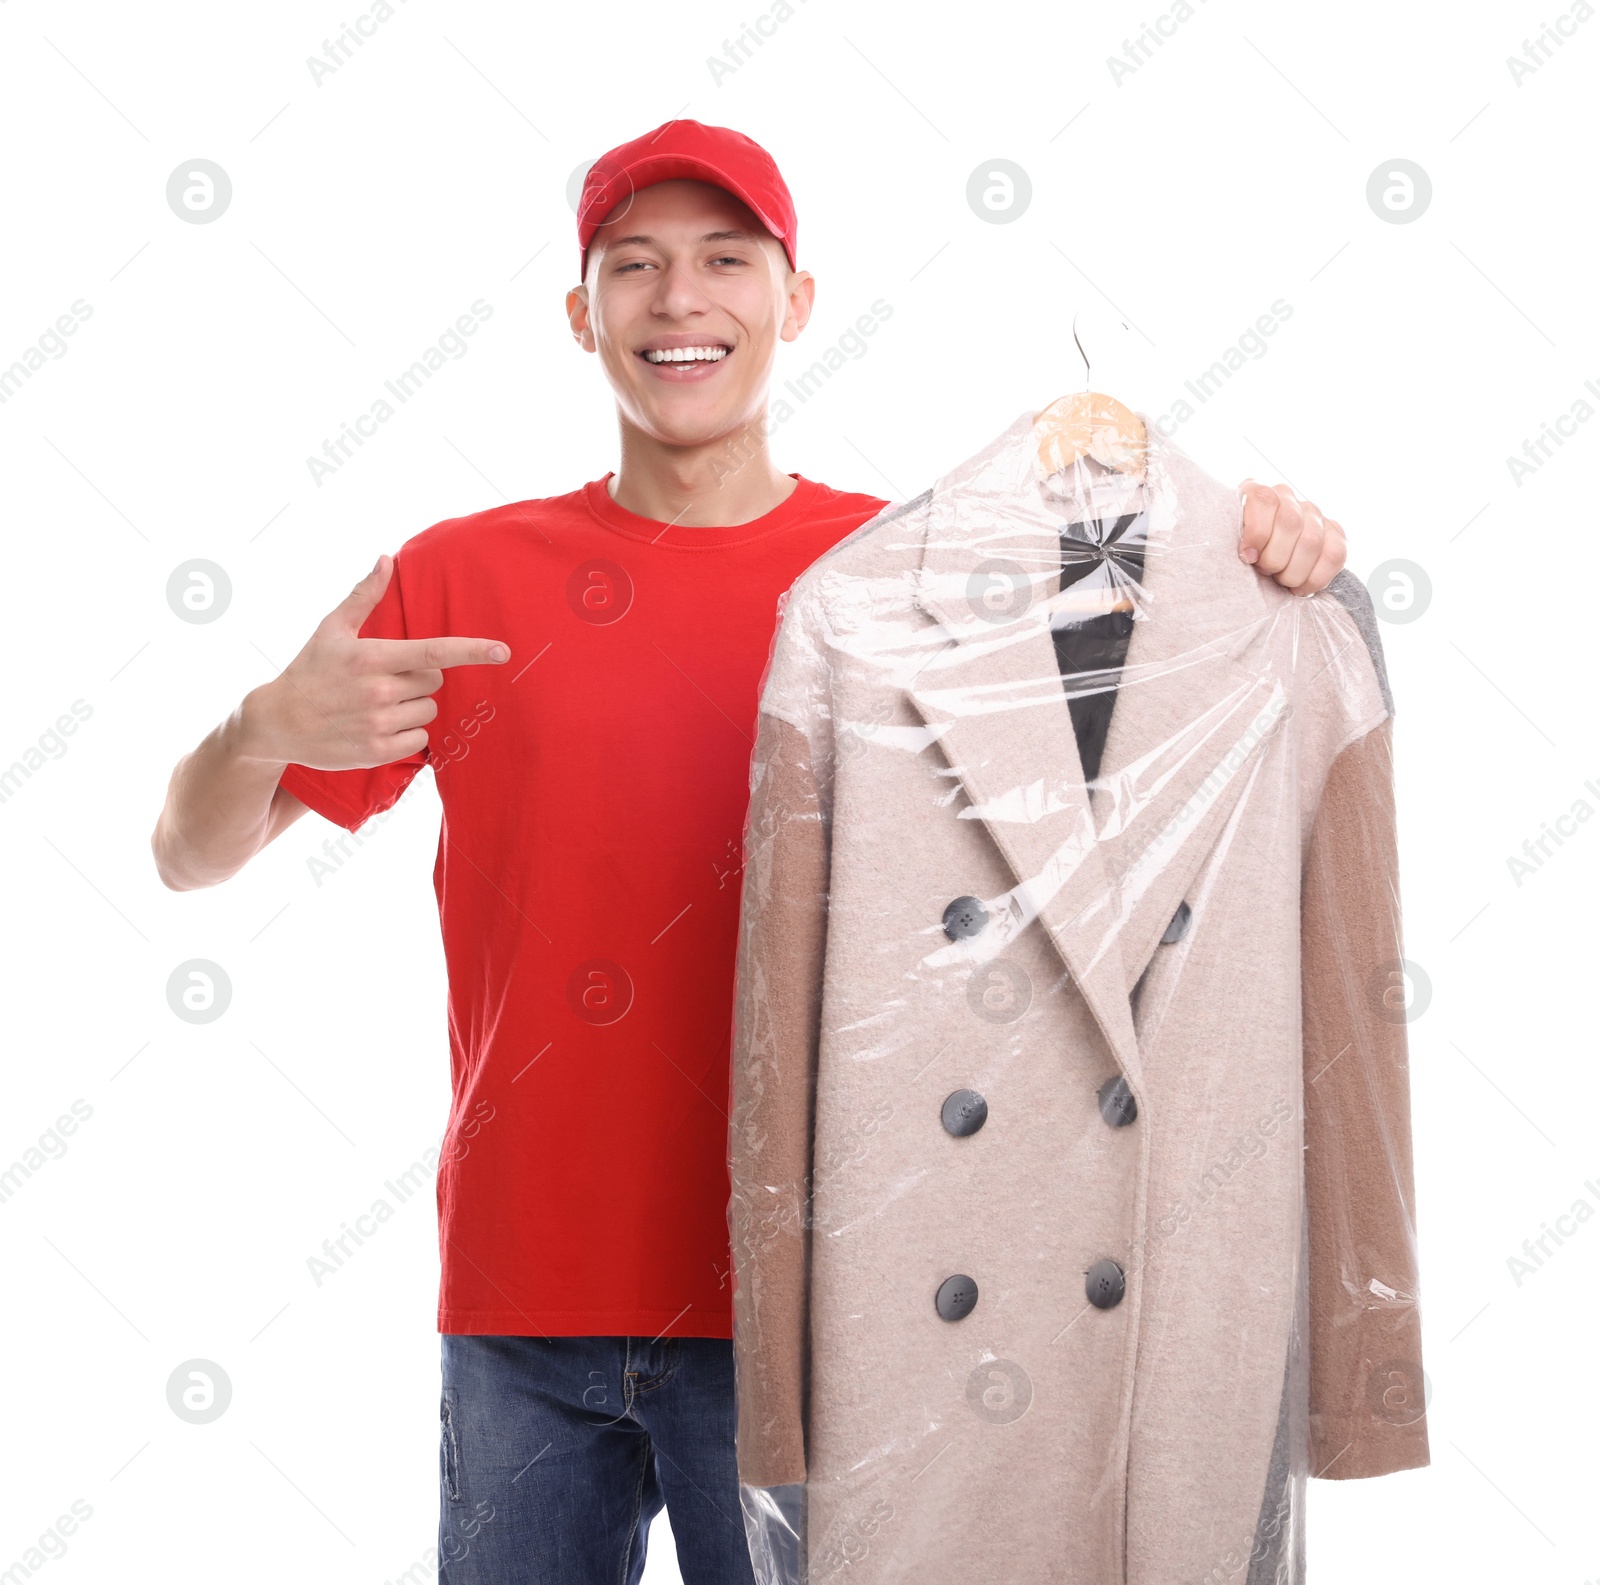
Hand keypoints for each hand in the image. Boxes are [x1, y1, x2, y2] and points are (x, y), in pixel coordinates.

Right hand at [240, 555, 509, 769]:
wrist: (276, 722)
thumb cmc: (309, 669)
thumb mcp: (332, 628)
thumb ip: (365, 595)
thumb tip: (387, 558)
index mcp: (370, 657)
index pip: (432, 652)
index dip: (471, 651)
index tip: (502, 652)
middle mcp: (377, 691)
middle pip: (434, 680)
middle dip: (418, 678)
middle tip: (383, 679)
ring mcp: (378, 724)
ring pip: (429, 710)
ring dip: (413, 706)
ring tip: (376, 704)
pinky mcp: (377, 752)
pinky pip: (420, 738)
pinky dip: (406, 733)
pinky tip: (377, 726)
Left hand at [1237, 480, 1346, 594]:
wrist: (1257, 560)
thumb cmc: (1237, 552)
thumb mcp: (1225, 542)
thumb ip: (1229, 538)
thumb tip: (1245, 553)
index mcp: (1257, 492)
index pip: (1264, 500)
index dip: (1257, 532)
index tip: (1247, 557)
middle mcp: (1288, 498)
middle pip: (1290, 523)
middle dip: (1274, 558)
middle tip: (1264, 572)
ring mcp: (1313, 514)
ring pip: (1312, 541)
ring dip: (1293, 571)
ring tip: (1280, 580)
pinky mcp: (1334, 533)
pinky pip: (1335, 555)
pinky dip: (1317, 578)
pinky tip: (1301, 588)